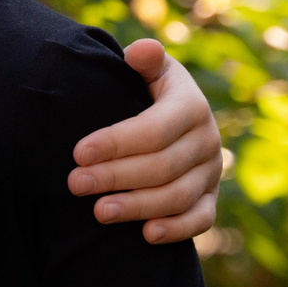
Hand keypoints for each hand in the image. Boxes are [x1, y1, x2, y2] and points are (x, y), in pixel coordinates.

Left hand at [67, 39, 222, 245]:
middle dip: (116, 176)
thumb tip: (141, 51)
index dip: (117, 142)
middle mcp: (208, 140)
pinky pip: (201, 220)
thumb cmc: (146, 92)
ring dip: (137, 207)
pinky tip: (146, 235)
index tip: (78, 153)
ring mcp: (211, 172)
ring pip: (178, 196)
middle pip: (162, 166)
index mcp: (191, 105)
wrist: (171, 119)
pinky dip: (177, 230)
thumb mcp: (148, 71)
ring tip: (98, 212)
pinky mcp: (210, 199)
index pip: (154, 129)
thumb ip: (143, 61)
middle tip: (76, 184)